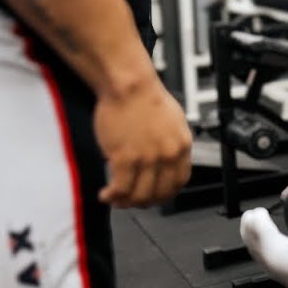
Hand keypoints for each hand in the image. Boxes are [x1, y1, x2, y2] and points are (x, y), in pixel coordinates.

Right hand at [94, 76, 192, 207]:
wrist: (129, 84)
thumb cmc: (145, 97)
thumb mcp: (173, 121)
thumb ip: (172, 144)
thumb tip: (166, 162)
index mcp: (182, 145)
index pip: (180, 182)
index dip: (166, 194)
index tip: (155, 196)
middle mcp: (168, 154)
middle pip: (160, 193)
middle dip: (145, 202)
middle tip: (132, 201)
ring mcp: (147, 158)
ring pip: (140, 195)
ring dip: (126, 203)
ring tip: (116, 199)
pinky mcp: (125, 157)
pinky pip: (121, 188)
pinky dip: (112, 196)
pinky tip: (106, 194)